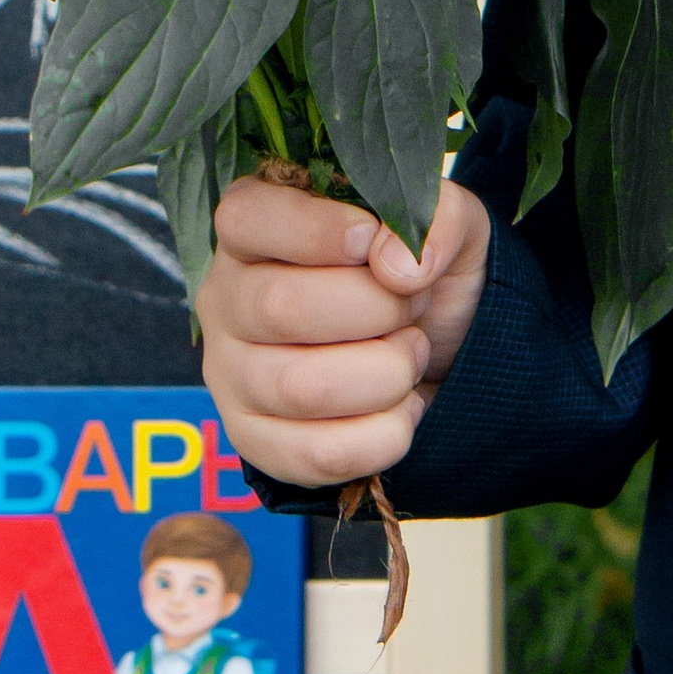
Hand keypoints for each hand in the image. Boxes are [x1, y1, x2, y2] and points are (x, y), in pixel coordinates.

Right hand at [199, 173, 492, 493]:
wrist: (435, 349)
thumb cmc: (419, 271)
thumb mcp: (447, 222)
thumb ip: (436, 219)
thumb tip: (399, 266)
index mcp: (251, 227)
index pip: (247, 219)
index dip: (319, 231)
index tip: (373, 242)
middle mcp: (225, 299)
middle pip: (281, 308)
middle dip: (377, 309)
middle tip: (413, 305)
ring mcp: (231, 375)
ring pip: (300, 389)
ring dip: (386, 374)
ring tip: (410, 355)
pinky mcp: (254, 440)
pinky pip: (317, 454)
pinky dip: (383, 435)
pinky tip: (400, 407)